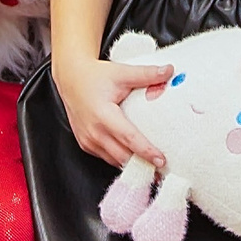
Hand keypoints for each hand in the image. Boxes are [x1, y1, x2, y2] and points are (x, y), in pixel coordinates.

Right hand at [55, 53, 171, 170]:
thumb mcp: (121, 73)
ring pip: (114, 160)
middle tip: (163, 168)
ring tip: (152, 166)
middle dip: (143, 164)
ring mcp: (88, 140)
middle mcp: (93, 131)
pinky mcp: (86, 144)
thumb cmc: (94, 76)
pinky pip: (106, 157)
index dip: (146, 151)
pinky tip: (133, 157)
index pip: (128, 137)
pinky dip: (120, 159)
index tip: (161, 159)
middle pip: (122, 155)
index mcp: (102, 114)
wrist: (71, 78)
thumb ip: (146, 74)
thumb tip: (169, 71)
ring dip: (132, 164)